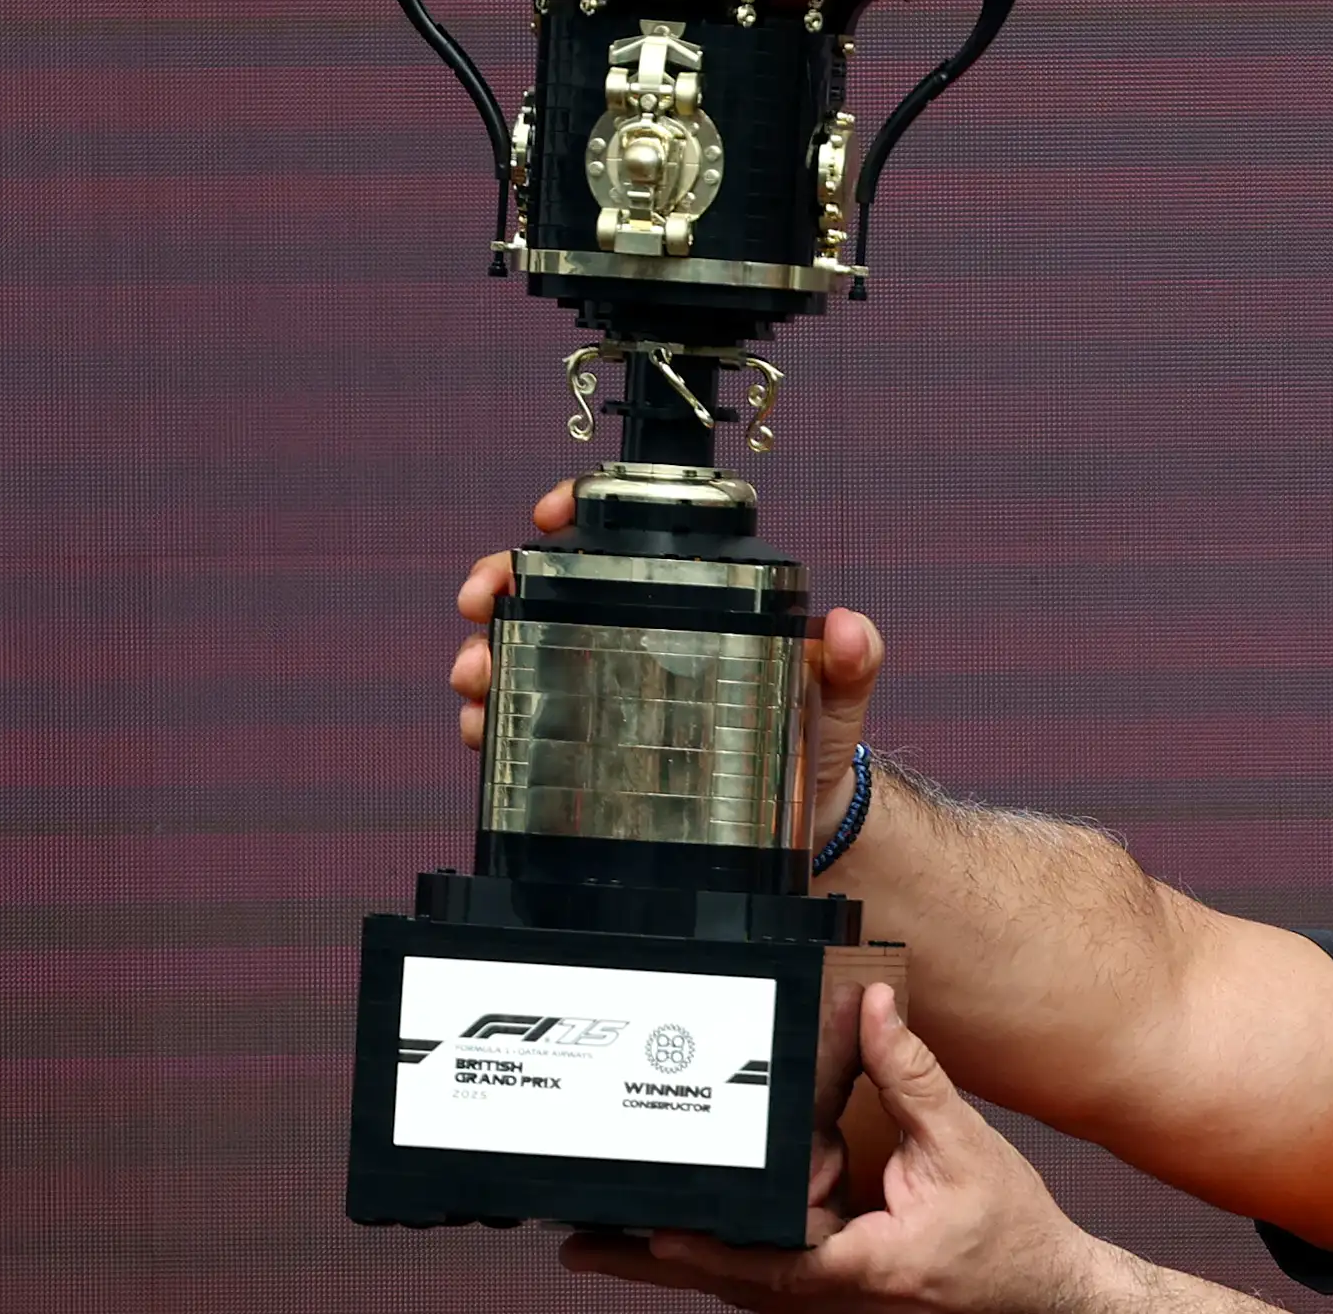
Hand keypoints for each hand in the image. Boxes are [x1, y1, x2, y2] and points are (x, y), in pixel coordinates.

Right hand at [448, 480, 884, 852]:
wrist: (801, 821)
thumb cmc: (814, 738)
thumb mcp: (838, 690)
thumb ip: (855, 656)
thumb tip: (849, 627)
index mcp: (688, 605)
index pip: (622, 539)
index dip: (576, 511)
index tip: (548, 516)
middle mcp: (636, 639)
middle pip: (548, 590)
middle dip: (500, 583)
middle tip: (484, 601)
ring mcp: (604, 691)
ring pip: (521, 655)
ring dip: (485, 655)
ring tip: (477, 674)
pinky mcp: (586, 747)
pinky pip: (522, 725)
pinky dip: (489, 722)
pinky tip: (481, 727)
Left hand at [562, 983, 1105, 1312]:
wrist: (1039, 1288)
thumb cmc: (1007, 1232)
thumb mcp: (963, 1147)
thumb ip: (912, 1077)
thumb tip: (876, 1010)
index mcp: (859, 1265)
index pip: (766, 1260)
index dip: (706, 1246)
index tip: (651, 1228)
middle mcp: (832, 1295)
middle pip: (728, 1280)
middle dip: (651, 1263)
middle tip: (579, 1246)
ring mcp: (827, 1301)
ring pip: (737, 1284)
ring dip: (673, 1263)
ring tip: (602, 1242)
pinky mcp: (832, 1292)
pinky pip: (761, 1277)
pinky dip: (718, 1258)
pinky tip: (681, 1238)